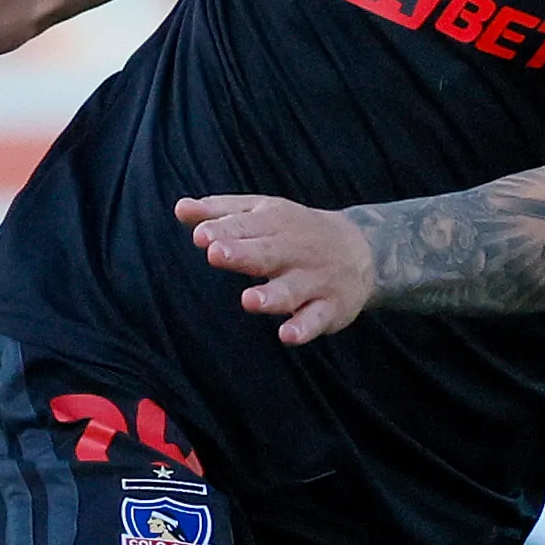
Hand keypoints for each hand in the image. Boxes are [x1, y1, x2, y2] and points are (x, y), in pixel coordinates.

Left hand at [177, 194, 374, 343]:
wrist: (363, 250)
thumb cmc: (295, 231)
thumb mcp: (261, 213)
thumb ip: (220, 213)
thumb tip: (181, 209)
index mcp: (275, 223)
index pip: (246, 226)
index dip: (224, 231)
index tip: (201, 236)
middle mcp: (295, 251)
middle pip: (266, 253)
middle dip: (242, 254)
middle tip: (217, 253)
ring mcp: (313, 281)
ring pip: (290, 290)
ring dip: (271, 295)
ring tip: (249, 300)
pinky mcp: (329, 309)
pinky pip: (315, 320)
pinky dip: (303, 328)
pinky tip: (286, 335)